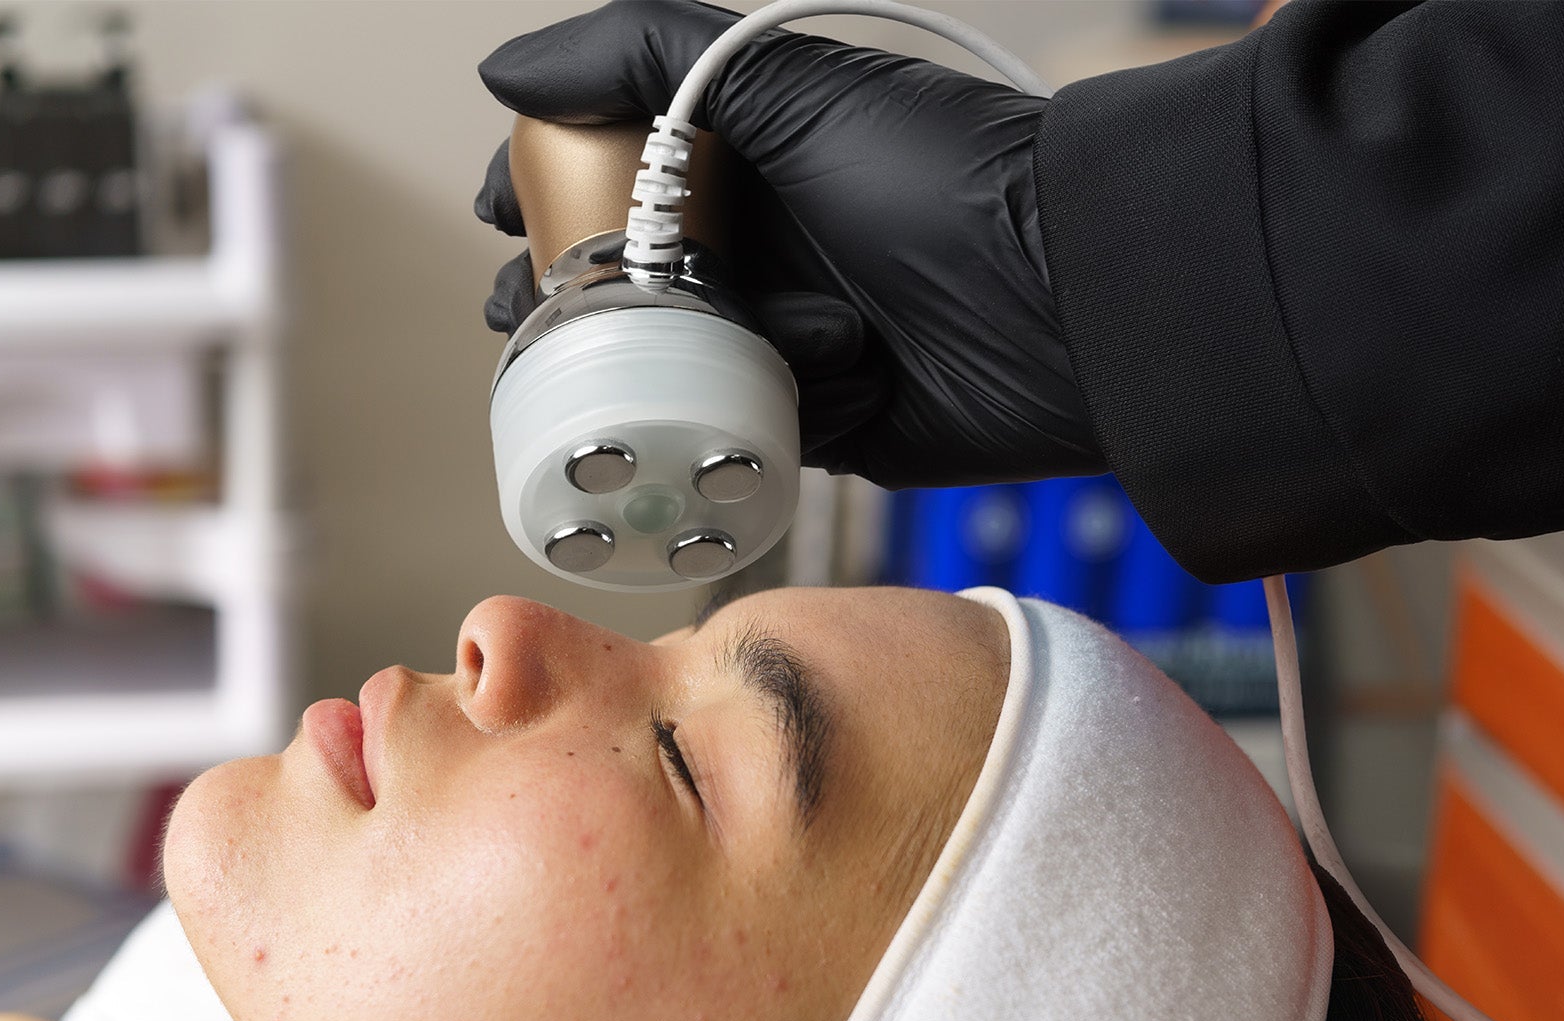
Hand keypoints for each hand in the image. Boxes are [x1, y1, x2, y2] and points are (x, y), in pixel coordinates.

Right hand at [475, 0, 1101, 487]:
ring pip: (681, 362)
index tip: (496, 209)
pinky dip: (780, 400)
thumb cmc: (937, 177)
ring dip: (681, 361)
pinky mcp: (825, 414)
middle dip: (575, 300)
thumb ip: (642, 55)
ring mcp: (794, 331)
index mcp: (753, 158)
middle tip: (527, 315)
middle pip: (630, 279)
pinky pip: (750, 422)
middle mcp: (770, 243)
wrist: (1068, 300)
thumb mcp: (785, 87)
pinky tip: (841, 366)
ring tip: (691, 351)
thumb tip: (508, 70)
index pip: (619, 170)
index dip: (548, 190)